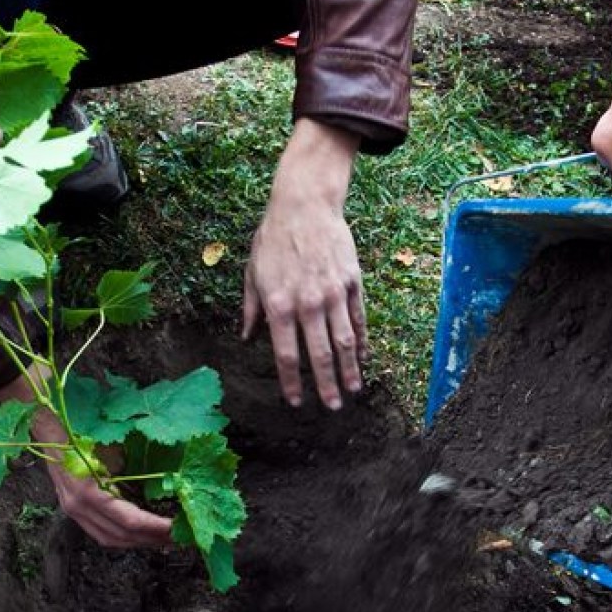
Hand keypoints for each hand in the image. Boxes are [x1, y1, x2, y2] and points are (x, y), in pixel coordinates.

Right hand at [0, 368, 173, 549]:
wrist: (44, 424)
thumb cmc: (81, 430)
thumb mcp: (111, 447)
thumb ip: (131, 471)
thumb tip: (166, 484)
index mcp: (88, 492)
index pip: (128, 521)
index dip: (154, 528)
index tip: (176, 528)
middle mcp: (78, 507)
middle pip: (120, 536)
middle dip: (151, 539)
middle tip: (178, 537)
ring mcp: (72, 510)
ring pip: (109, 539)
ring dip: (138, 542)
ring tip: (163, 539)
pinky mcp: (72, 509)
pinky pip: (100, 531)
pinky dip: (122, 535)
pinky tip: (140, 532)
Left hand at [242, 118, 363, 409]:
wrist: (305, 204)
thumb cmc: (273, 238)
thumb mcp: (252, 273)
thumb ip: (252, 309)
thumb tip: (248, 338)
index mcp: (279, 305)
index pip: (286, 355)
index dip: (291, 382)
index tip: (295, 401)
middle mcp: (307, 304)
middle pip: (319, 356)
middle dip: (326, 386)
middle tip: (332, 407)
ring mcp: (333, 294)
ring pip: (344, 342)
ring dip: (349, 370)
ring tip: (353, 390)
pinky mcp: (352, 283)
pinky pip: (359, 320)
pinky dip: (362, 342)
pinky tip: (364, 358)